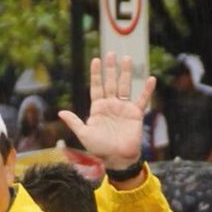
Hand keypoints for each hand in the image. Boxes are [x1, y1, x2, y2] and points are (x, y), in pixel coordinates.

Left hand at [58, 52, 155, 169]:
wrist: (116, 158)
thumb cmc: (99, 148)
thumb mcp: (84, 134)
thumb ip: (74, 122)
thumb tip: (60, 112)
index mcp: (97, 108)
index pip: (96, 87)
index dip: (96, 74)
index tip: (95, 60)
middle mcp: (110, 105)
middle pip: (110, 83)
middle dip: (110, 69)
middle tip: (111, 54)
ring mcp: (123, 108)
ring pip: (125, 86)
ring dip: (126, 73)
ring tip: (127, 58)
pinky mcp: (135, 114)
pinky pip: (142, 99)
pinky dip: (147, 90)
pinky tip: (151, 78)